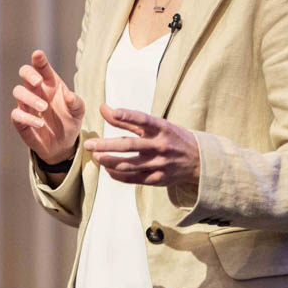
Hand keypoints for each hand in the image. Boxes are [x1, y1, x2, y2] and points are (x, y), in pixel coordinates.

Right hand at [10, 50, 84, 164]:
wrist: (63, 144)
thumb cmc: (69, 120)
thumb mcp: (78, 111)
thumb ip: (76, 102)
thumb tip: (68, 96)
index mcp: (50, 83)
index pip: (41, 67)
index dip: (39, 60)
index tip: (38, 55)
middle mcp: (36, 91)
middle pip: (25, 73)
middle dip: (29, 74)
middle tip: (38, 82)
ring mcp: (27, 105)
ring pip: (18, 92)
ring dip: (30, 98)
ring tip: (44, 107)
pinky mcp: (21, 121)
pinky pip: (17, 115)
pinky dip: (27, 118)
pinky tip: (40, 123)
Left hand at [84, 103, 199, 186]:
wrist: (198, 160)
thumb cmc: (171, 138)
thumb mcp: (155, 125)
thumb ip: (128, 119)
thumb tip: (103, 108)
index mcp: (162, 128)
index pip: (143, 120)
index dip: (127, 116)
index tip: (110, 111)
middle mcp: (161, 146)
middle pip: (130, 145)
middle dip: (107, 145)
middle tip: (89, 144)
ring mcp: (160, 164)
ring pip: (130, 164)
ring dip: (110, 161)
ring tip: (96, 157)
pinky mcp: (159, 178)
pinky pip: (134, 178)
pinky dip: (119, 174)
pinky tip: (108, 169)